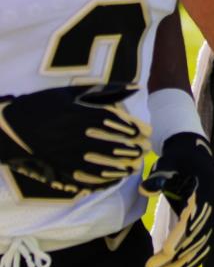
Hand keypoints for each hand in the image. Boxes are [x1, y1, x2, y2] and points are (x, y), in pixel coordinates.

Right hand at [0, 84, 150, 195]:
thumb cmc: (44, 106)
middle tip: (145, 149)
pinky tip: (115, 178)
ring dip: (122, 166)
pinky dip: (104, 180)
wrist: (12, 128)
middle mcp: (77, 137)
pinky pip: (87, 179)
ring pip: (103, 164)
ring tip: (135, 165)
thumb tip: (134, 87)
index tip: (147, 132)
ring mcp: (69, 156)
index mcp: (81, 115)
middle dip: (133, 148)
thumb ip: (105, 90)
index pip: (116, 123)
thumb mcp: (73, 92)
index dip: (134, 128)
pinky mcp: (61, 170)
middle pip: (113, 144)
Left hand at [141, 132, 213, 266]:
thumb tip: (144, 189)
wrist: (195, 156)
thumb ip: (158, 177)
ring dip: (180, 265)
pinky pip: (202, 246)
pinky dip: (189, 261)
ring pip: (200, 248)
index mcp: (205, 192)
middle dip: (175, 260)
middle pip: (196, 240)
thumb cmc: (178, 160)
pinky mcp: (211, 222)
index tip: (159, 255)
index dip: (176, 240)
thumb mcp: (168, 164)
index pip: (191, 221)